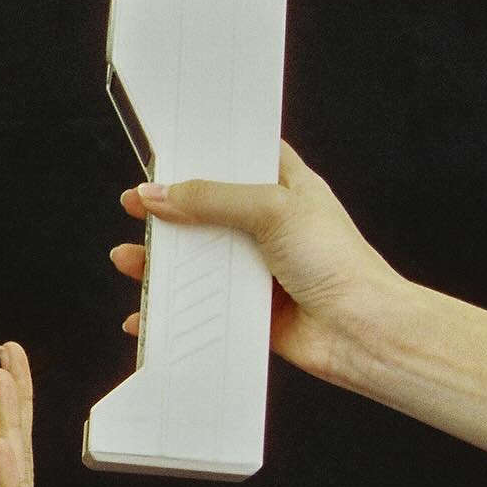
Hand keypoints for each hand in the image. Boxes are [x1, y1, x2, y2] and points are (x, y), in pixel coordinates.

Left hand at [0, 341, 35, 486]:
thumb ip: (5, 475)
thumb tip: (1, 444)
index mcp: (16, 470)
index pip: (16, 420)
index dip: (16, 386)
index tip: (8, 354)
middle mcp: (20, 476)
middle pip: (19, 423)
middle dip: (16, 385)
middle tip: (9, 349)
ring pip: (13, 446)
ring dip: (8, 411)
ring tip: (0, 378)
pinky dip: (5, 466)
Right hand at [110, 139, 395, 382]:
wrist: (359, 331)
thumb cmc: (337, 263)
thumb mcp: (273, 209)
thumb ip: (212, 199)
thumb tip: (160, 194)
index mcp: (286, 188)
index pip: (240, 159)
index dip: (204, 156)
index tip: (166, 156)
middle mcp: (270, 226)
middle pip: (208, 210)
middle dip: (168, 211)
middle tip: (135, 206)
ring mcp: (257, 268)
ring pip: (198, 260)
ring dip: (160, 262)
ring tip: (128, 258)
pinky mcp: (248, 308)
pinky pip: (200, 307)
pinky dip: (170, 312)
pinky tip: (146, 314)